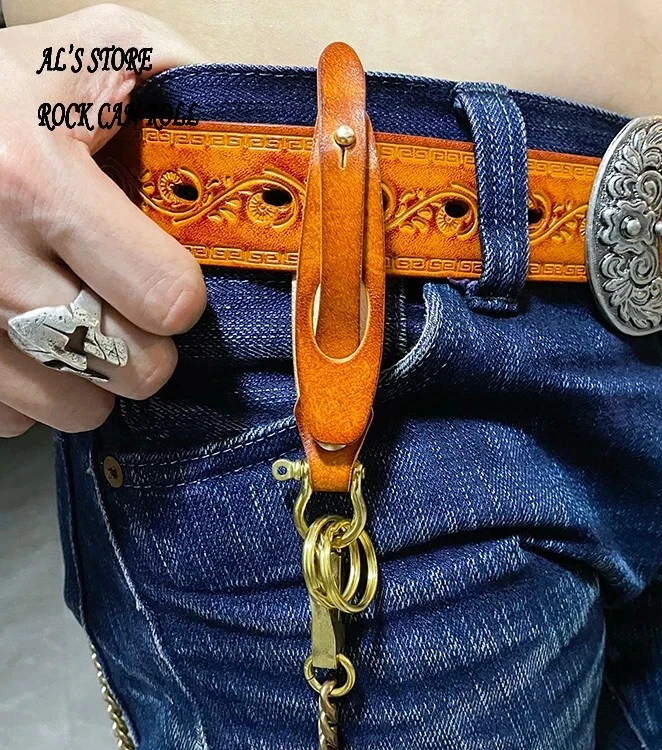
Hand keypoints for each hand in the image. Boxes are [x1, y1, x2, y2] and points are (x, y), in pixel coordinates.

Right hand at [0, 4, 206, 436]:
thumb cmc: (9, 85)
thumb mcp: (98, 50)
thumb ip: (183, 83)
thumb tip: (267, 141)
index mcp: (35, 179)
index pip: (167, 298)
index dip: (183, 295)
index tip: (174, 280)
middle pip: (129, 368)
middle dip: (150, 347)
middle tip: (136, 310)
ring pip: (74, 410)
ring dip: (96, 379)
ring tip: (87, 325)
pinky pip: (11, 417)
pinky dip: (33, 392)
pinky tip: (34, 342)